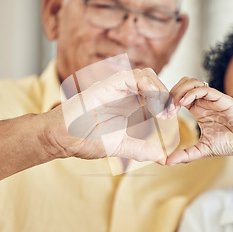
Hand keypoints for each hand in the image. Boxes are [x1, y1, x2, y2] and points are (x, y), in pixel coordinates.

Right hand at [45, 68, 173, 163]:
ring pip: (145, 74)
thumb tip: (162, 158)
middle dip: (165, 93)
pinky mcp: (105, 86)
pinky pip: (131, 77)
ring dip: (158, 90)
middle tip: (170, 113)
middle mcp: (122, 91)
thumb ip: (141, 150)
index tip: (171, 116)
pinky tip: (151, 106)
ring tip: (162, 111)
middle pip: (152, 78)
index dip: (165, 99)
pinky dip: (147, 87)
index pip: (153, 90)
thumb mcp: (120, 146)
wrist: (61, 139)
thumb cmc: (84, 139)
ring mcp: (114, 86)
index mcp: (127, 101)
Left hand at [166, 77, 232, 164]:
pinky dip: (191, 93)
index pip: (179, 97)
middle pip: (182, 85)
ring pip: (191, 82)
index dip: (169, 102)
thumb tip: (167, 162)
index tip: (163, 115)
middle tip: (166, 109)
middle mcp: (204, 102)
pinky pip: (203, 88)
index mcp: (199, 111)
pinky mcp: (221, 98)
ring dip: (179, 91)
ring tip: (174, 105)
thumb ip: (186, 155)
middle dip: (171, 94)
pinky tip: (184, 103)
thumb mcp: (204, 150)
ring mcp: (212, 99)